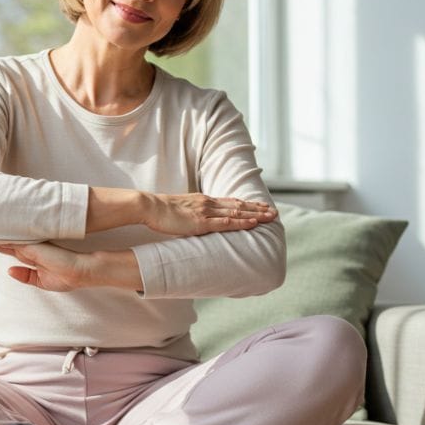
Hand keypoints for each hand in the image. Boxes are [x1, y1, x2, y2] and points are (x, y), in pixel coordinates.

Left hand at [0, 242, 92, 291]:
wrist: (80, 272)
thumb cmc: (66, 277)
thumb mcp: (41, 281)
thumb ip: (26, 276)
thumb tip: (9, 271)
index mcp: (29, 256)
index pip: (7, 248)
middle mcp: (28, 248)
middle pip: (3, 240)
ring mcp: (29, 245)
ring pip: (5, 238)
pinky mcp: (32, 246)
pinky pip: (12, 240)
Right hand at [145, 193, 276, 236]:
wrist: (150, 206)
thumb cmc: (161, 211)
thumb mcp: (181, 209)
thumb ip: (192, 213)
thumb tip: (196, 219)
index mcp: (204, 200)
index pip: (231, 201)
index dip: (248, 204)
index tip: (261, 206)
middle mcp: (208, 203)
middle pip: (239, 205)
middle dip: (258, 209)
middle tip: (274, 212)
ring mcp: (206, 212)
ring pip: (237, 212)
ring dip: (256, 215)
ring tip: (270, 217)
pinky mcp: (201, 223)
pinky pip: (225, 223)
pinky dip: (241, 222)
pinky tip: (252, 223)